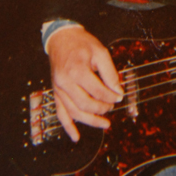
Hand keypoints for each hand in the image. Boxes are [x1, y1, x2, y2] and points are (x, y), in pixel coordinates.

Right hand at [47, 27, 123, 141]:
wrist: (61, 38)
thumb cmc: (82, 44)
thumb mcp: (100, 52)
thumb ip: (110, 73)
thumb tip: (118, 91)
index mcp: (77, 71)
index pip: (98, 91)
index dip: (111, 96)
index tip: (119, 96)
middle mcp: (65, 83)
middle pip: (86, 104)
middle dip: (102, 109)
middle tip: (112, 107)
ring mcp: (58, 89)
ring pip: (74, 112)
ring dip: (90, 121)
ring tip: (104, 124)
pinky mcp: (56, 93)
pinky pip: (60, 113)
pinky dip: (68, 126)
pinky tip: (76, 136)